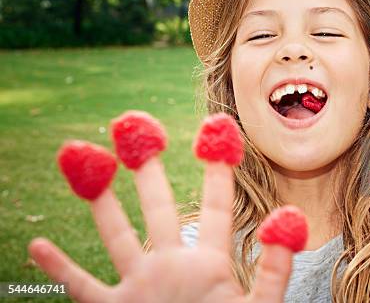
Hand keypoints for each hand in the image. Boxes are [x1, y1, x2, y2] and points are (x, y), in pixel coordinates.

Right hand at [29, 155, 294, 301]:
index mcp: (210, 264)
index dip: (218, 170)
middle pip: (158, 206)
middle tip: (135, 124)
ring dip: (100, 199)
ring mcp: (141, 287)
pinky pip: (82, 287)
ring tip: (85, 158)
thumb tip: (289, 220)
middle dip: (148, 167)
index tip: (218, 131)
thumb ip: (274, 271)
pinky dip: (59, 270)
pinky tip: (38, 245)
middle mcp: (172, 265)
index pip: (215, 206)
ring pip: (116, 234)